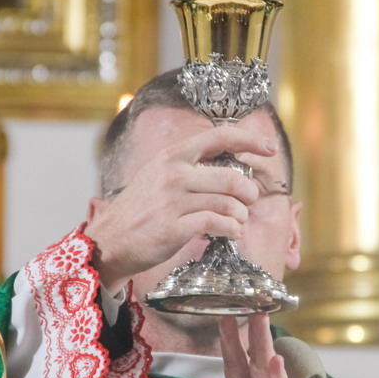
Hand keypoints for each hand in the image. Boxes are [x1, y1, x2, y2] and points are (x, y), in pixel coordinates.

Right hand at [86, 125, 276, 292]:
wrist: (109, 240)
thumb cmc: (139, 209)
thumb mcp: (158, 174)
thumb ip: (189, 166)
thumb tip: (229, 162)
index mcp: (172, 156)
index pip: (220, 137)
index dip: (250, 140)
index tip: (269, 148)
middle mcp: (173, 174)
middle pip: (231, 177)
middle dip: (249, 192)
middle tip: (249, 201)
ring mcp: (172, 202)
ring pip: (228, 204)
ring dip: (241, 215)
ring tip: (238, 221)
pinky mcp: (174, 228)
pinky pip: (218, 225)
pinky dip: (232, 230)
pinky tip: (231, 233)